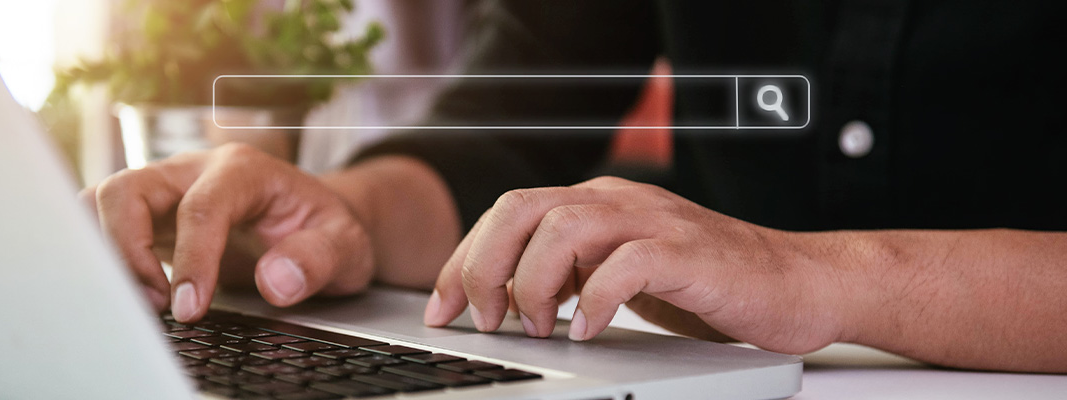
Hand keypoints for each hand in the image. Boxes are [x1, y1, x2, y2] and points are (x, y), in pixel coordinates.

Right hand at [81, 143, 373, 321]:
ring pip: (105, 200)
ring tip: (143, 300)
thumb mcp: (346, 245)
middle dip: (128, 250)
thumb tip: (276, 281)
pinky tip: (129, 289)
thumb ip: (318, 258)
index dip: (191, 260)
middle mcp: (196, 170)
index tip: (191, 309)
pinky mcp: (152, 215)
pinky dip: (102, 253)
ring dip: (108, 252)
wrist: (317, 222)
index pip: (201, 207)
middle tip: (158, 304)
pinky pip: (104, 221)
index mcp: (243, 170)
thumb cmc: (327, 229)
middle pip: (129, 189)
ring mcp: (168, 189)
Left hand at [423, 176, 843, 353]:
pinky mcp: (688, 253)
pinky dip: (595, 300)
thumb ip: (567, 272)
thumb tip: (501, 301)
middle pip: (519, 209)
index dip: (461, 262)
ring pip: (562, 226)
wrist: (795, 282)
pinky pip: (626, 265)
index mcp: (593, 203)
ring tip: (537, 327)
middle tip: (484, 320)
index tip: (440, 310)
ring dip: (533, 283)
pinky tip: (588, 330)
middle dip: (484, 267)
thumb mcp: (617, 273)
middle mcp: (616, 202)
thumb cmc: (705, 285)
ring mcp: (653, 222)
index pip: (505, 215)